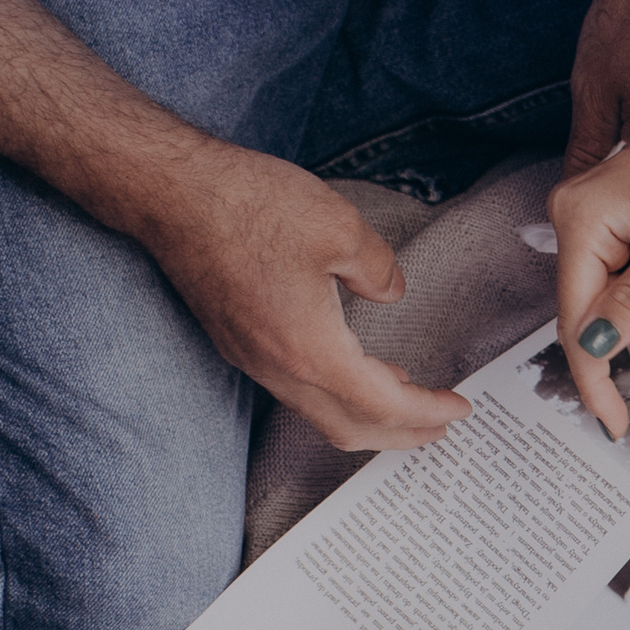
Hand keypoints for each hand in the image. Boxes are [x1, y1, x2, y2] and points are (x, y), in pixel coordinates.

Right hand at [120, 142, 470, 453]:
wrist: (170, 195)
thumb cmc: (248, 206)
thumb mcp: (341, 228)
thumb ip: (379, 271)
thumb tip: (390, 293)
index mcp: (311, 351)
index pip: (383, 405)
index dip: (427, 412)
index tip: (459, 410)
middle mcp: (279, 369)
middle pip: (351, 429)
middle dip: (401, 434)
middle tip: (439, 426)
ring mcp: (253, 360)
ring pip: (319, 414)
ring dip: (366, 415)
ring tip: (404, 399)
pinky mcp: (238, 343)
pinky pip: (295, 390)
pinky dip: (333, 393)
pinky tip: (349, 365)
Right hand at [551, 85, 629, 437]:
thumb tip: (593, 347)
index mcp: (580, 217)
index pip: (574, 316)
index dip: (591, 375)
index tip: (610, 420)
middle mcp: (575, 211)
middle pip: (582, 306)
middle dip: (609, 349)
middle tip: (625, 411)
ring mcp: (595, 210)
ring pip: (602, 291)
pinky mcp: (618, 212)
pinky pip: (619, 269)